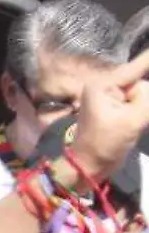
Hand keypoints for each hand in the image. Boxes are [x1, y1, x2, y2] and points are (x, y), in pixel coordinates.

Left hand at [71, 47, 148, 180]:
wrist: (89, 166)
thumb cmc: (105, 144)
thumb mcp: (132, 120)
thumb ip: (147, 97)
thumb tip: (147, 85)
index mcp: (103, 85)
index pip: (137, 66)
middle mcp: (106, 86)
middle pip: (141, 82)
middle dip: (144, 99)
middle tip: (128, 120)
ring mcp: (111, 97)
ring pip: (142, 94)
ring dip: (143, 108)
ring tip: (130, 125)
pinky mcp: (117, 108)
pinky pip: (138, 102)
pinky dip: (142, 112)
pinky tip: (135, 124)